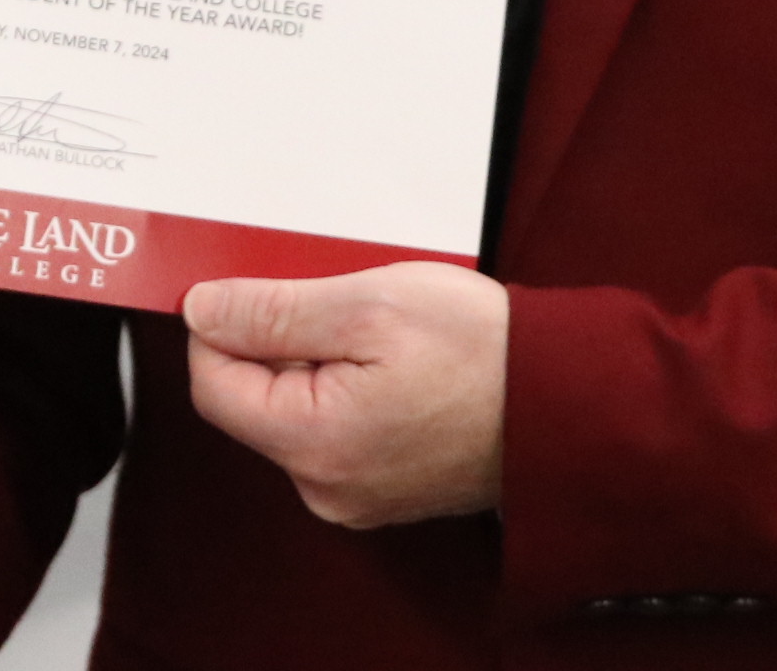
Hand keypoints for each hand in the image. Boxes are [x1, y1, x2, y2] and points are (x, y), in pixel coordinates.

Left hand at [182, 262, 509, 528]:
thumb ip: (273, 312)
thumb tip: (202, 311)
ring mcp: (357, 494)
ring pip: (295, 407)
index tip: (260, 283)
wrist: (575, 405)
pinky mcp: (384, 487)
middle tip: (340, 300)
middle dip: (282, 338)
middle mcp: (326, 487)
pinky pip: (335, 425)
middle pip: (253, 396)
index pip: (213, 382)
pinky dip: (348, 382)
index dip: (226, 324)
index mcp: (313, 446)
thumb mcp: (368, 304)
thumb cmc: (485, 353)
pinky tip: (394, 357)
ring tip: (379, 329)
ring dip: (318, 356)